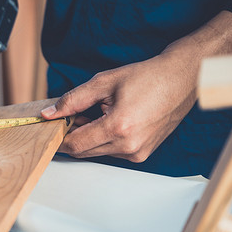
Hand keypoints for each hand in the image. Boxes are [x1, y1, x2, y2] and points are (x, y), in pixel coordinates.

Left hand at [40, 51, 198, 161]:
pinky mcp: (142, 154)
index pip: (75, 145)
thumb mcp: (104, 83)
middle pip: (83, 152)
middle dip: (74, 135)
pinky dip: (105, 139)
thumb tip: (49, 114)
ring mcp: (137, 153)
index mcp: (118, 128)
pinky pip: (111, 152)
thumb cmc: (147, 77)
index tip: (54, 125)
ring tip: (101, 113)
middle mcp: (128, 146)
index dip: (59, 136)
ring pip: (96, 152)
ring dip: (90, 137)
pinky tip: (113, 121)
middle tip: (77, 114)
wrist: (183, 79)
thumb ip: (72, 100)